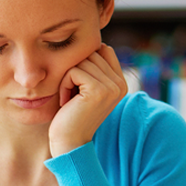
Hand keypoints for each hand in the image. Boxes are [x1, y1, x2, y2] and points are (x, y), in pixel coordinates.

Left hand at [48, 43, 127, 157]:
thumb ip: (94, 67)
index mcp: (121, 82)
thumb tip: (95, 42)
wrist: (69, 143)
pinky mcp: (98, 90)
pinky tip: (67, 101)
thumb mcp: (86, 88)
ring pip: (81, 61)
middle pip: (91, 53)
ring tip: (71, 99)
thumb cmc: (72, 114)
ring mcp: (111, 87)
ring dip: (67, 78)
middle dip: (75, 70)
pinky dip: (64, 84)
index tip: (79, 86)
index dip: (84, 62)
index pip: (103, 50)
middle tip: (73, 95)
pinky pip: (73, 71)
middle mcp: (120, 84)